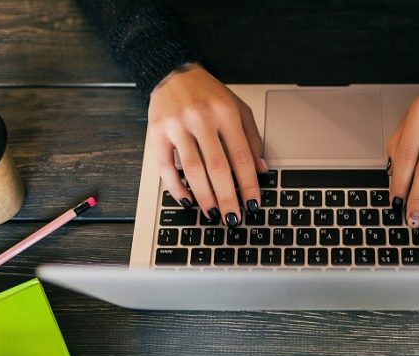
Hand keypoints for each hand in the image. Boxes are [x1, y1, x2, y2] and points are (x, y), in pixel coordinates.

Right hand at [146, 63, 267, 226]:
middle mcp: (201, 118)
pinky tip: (187, 200)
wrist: (173, 73)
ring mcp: (177, 126)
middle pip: (217, 167)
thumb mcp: (238, 109)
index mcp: (225, 112)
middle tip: (233, 218)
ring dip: (204, 197)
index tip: (253, 204)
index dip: (248, 184)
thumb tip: (260, 170)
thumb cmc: (209, 94)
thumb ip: (252, 138)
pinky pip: (166, 167)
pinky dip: (176, 187)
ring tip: (213, 213)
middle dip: (227, 197)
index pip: (241, 156)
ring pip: (192, 170)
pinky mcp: (157, 133)